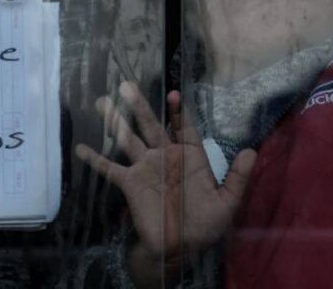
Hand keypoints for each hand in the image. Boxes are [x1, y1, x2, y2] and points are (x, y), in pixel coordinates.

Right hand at [75, 82, 256, 282]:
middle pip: (150, 125)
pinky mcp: (130, 183)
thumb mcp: (227, 202)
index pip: (182, 127)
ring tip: (101, 101)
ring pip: (128, 139)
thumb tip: (251, 151)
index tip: (173, 93)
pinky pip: (110, 169)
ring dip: (115, 121)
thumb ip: (238, 177)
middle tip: (127, 84)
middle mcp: (164, 157)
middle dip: (139, 105)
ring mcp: (145, 168)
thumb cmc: (206, 225)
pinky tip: (80, 148)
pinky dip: (95, 159)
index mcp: (189, 158)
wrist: (180, 248)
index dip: (178, 111)